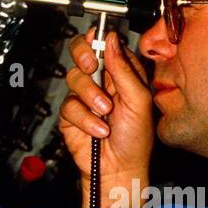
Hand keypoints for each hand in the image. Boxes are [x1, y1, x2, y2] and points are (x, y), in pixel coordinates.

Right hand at [57, 28, 152, 207]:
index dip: (99, 39)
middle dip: (83, 55)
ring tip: (104, 112)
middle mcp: (102, 81)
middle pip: (82, 52)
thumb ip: (124, 69)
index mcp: (122, 73)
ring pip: (74, 78)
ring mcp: (85, 96)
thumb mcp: (138, 101)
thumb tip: (112, 40)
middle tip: (90, 65)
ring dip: (90, 95)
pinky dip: (84, 119)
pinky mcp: (71, 113)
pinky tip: (98, 130)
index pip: (107, 45)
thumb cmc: (136, 139)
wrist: (119, 170)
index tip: (96, 38)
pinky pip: (69, 105)